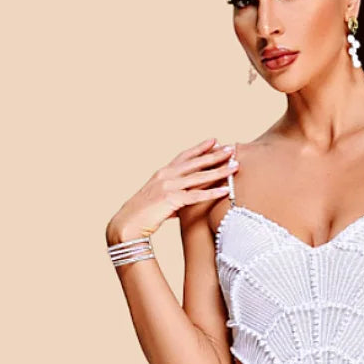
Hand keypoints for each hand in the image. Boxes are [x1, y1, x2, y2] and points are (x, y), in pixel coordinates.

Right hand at [106, 137, 238, 243]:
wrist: (128, 224)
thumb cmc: (143, 215)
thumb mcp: (159, 200)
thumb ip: (172, 198)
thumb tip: (182, 206)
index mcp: (163, 173)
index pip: (185, 156)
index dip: (200, 148)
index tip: (214, 140)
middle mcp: (166, 175)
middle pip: (195, 162)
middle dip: (215, 155)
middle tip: (231, 148)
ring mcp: (169, 186)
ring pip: (199, 176)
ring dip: (219, 171)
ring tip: (235, 166)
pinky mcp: (171, 200)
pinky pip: (196, 196)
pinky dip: (212, 193)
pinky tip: (225, 190)